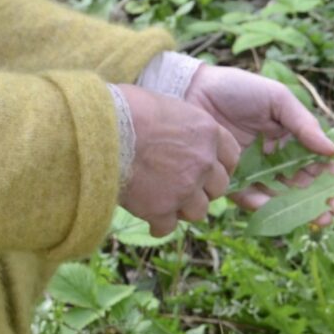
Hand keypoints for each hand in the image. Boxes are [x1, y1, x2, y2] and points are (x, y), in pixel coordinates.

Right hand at [117, 84, 240, 236]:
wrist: (101, 130)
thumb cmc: (128, 109)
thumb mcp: (167, 107)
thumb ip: (184, 129)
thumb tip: (179, 139)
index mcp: (208, 132)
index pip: (232, 156)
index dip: (219, 164)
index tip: (207, 169)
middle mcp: (203, 162)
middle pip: (218, 187)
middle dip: (202, 188)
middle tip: (182, 184)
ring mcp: (185, 188)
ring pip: (198, 211)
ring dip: (183, 207)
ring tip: (164, 200)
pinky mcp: (161, 209)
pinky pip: (168, 226)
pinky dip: (159, 223)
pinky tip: (149, 215)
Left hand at [184, 64, 333, 228]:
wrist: (192, 91)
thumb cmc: (237, 89)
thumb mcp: (277, 99)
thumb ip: (304, 125)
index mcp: (291, 140)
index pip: (321, 165)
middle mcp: (277, 161)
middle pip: (308, 187)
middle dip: (330, 201)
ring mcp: (256, 174)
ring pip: (285, 199)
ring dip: (305, 210)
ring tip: (324, 217)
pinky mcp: (233, 184)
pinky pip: (253, 201)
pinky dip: (268, 207)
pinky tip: (284, 208)